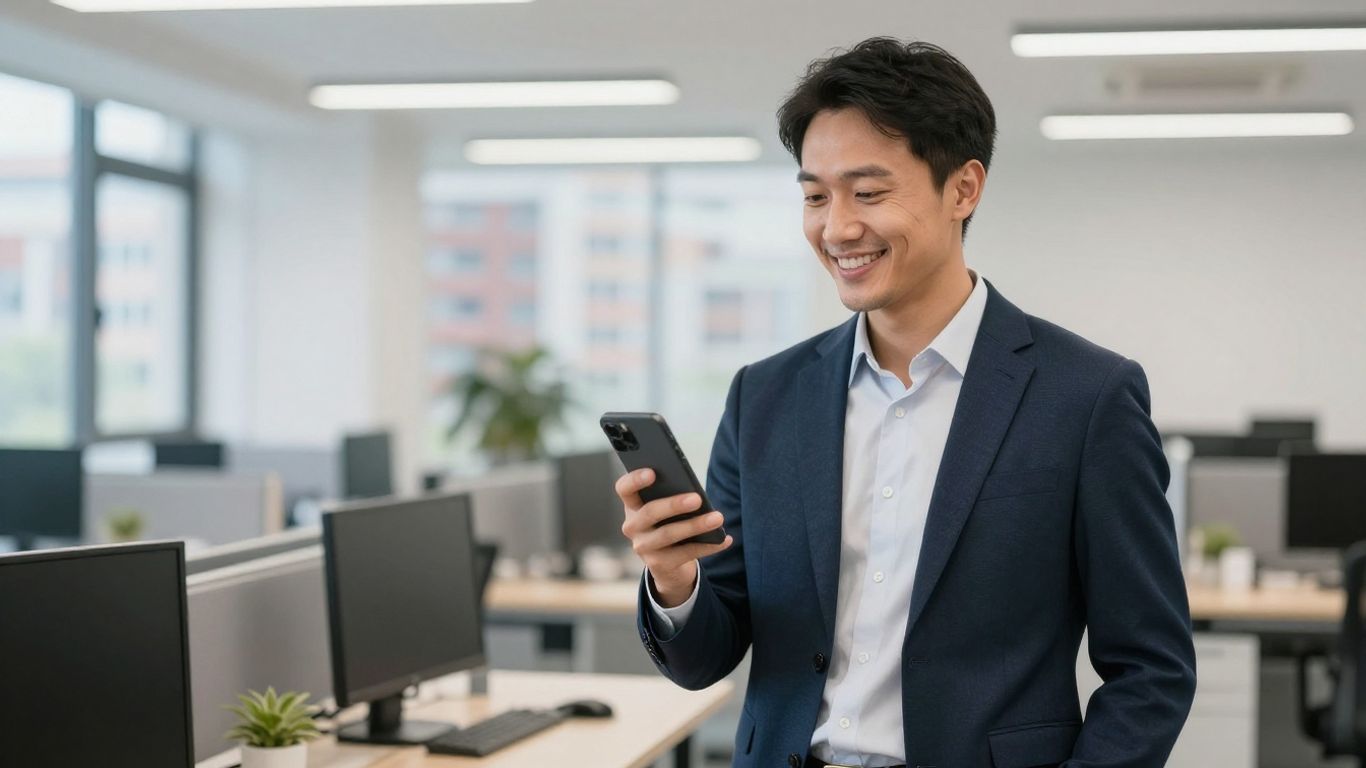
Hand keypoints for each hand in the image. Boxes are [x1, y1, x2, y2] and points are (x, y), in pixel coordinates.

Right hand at [615, 468, 732, 607]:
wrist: (668, 565)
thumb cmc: (670, 524)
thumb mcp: (667, 510)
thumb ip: (672, 497)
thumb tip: (695, 494)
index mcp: (633, 506)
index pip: (624, 489)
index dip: (635, 480)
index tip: (653, 472)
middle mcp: (632, 526)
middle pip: (650, 512)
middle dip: (674, 505)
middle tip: (697, 499)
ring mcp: (643, 547)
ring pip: (668, 534)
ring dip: (695, 525)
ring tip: (717, 518)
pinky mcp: (658, 565)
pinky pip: (686, 553)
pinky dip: (708, 546)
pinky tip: (724, 539)